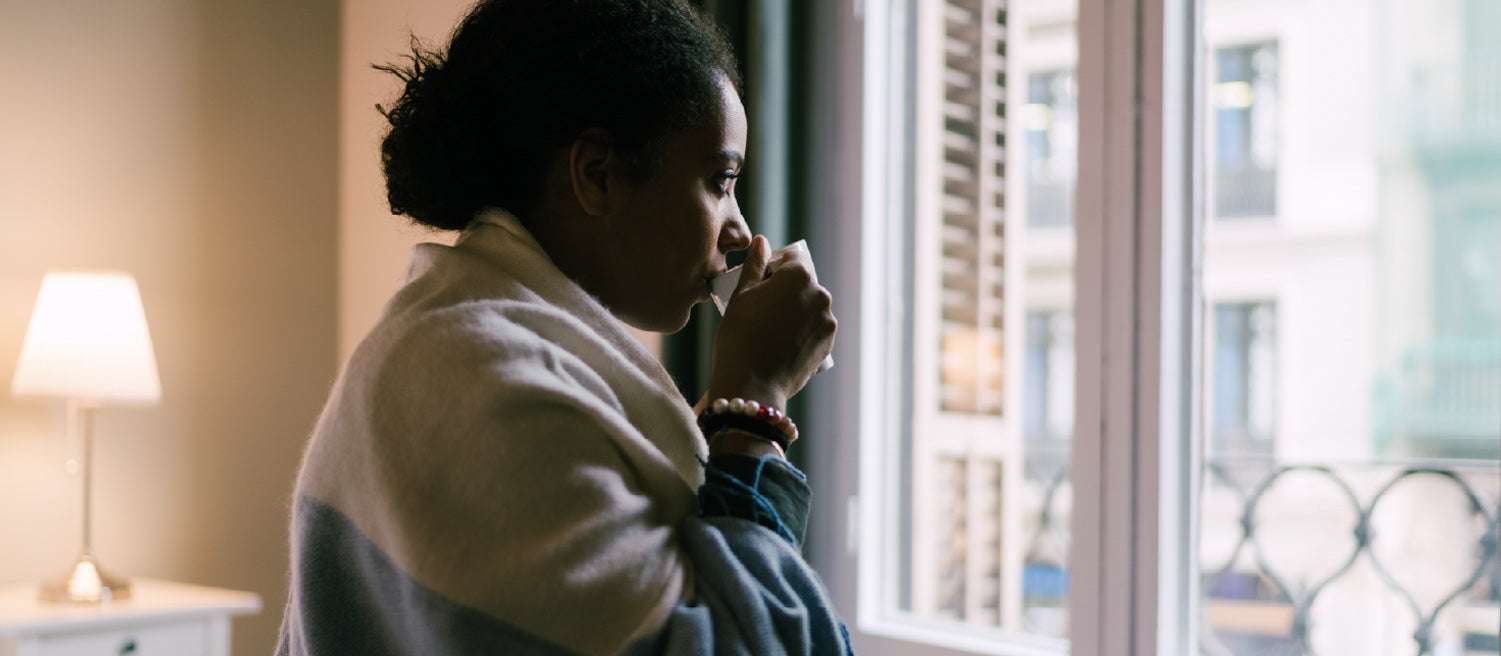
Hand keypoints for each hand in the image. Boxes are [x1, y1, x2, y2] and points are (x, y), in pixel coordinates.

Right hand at [706, 236, 836, 412]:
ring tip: (772, 329)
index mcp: (799, 275)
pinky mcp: (828, 342)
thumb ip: (755, 264)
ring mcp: (827, 320)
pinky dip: (803, 329)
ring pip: (810, 305)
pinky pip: (815, 326)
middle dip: (786, 289)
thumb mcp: (741, 295)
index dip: (775, 266)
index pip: (791, 257)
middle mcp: (820, 294)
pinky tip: (782, 342)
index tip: (761, 282)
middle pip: (803, 282)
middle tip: (762, 309)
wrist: (752, 384)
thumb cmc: (739, 336)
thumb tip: (762, 242)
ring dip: (796, 309)